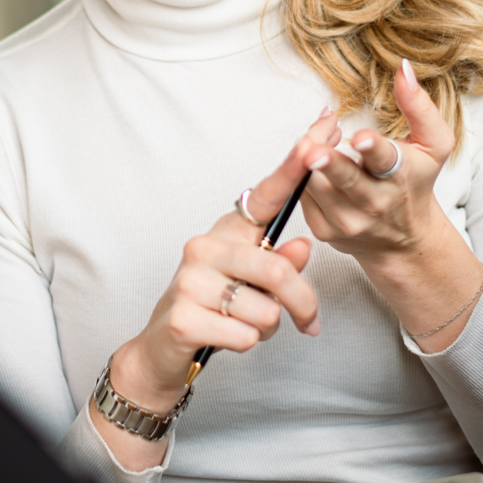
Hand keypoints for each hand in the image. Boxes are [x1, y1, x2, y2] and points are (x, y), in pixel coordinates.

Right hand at [106, 109, 332, 417]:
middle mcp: (204, 247)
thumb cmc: (213, 309)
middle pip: (278, 269)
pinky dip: (247, 345)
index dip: (294, 166)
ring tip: (244, 326)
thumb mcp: (251, 284)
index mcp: (226, 233)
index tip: (321, 133)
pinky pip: (246, 336)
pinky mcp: (183, 317)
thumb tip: (302, 247)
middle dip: (303, 303)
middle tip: (310, 324)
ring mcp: (190, 281)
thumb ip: (280, 263)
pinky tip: (225, 339)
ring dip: (269, 328)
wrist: (162, 350)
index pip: (266, 196)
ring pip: (267, 310)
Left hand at [293, 59, 482, 354]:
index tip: (361, 139)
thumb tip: (403, 68)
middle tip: (313, 149)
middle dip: (328, 163)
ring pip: (315, 184)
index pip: (386, 160)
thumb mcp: (433, 145)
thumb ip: (420, 107)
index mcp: (400, 175)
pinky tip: (314, 160)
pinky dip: (301, 173)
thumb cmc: (415, 182)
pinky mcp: (325, 229)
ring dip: (308, 156)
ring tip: (317, 139)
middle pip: (345, 179)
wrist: (405, 239)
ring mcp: (348, 220)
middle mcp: (375, 201)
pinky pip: (302, 195)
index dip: (373, 148)